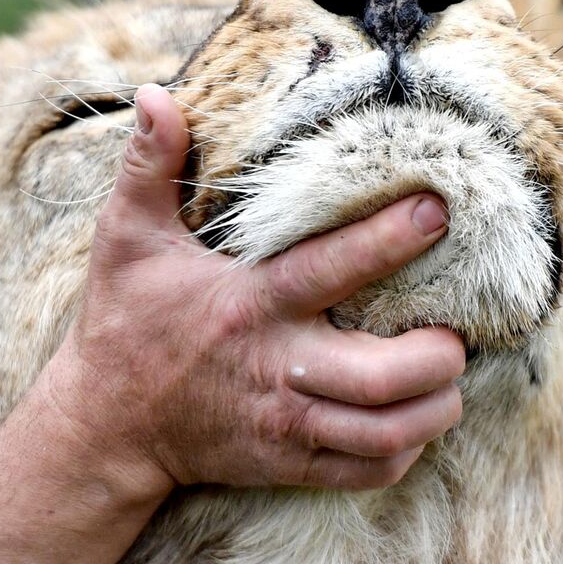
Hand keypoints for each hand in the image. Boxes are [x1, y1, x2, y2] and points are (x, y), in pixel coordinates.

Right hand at [31, 83, 465, 501]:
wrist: (105, 426)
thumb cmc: (125, 321)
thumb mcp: (125, 238)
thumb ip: (148, 165)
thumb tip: (155, 94)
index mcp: (248, 304)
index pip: (330, 270)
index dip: (389, 241)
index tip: (437, 212)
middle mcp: (276, 369)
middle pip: (382, 379)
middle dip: (438, 356)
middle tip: (457, 329)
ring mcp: (286, 424)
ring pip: (387, 433)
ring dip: (435, 407)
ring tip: (449, 373)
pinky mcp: (290, 463)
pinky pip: (369, 469)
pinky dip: (406, 448)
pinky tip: (414, 418)